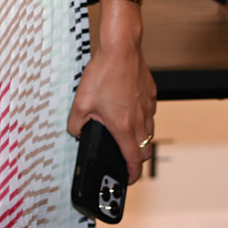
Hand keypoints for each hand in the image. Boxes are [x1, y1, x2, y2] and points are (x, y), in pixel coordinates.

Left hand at [68, 40, 156, 184]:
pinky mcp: (151, 94)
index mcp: (123, 126)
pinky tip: (130, 110)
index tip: (128, 180)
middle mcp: (140, 119)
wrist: (121, 48)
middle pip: (145, 151)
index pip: (134, 160)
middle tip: (127, 161)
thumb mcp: (81, 102)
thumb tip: (76, 132)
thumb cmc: (104, 72)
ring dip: (140, 139)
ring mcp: (148, 106)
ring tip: (126, 136)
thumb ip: (76, 123)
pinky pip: (150, 113)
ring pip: (149, 132)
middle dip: (137, 160)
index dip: (132, 175)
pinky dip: (143, 119)